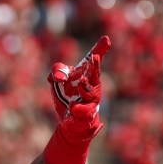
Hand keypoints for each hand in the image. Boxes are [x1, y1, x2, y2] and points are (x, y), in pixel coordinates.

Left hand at [43, 36, 110, 163]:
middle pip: (95, 77)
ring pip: (91, 96)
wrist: (68, 124)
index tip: (106, 39)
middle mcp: (92, 90)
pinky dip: (78, 111)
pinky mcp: (84, 118)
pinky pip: (83, 114)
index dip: (100, 51)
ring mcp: (90, 104)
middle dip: (95, 68)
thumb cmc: (66, 98)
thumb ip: (56, 71)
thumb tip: (59, 74)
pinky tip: (73, 108)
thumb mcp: (56, 81)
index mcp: (86, 78)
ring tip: (81, 81)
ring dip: (86, 88)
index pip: (93, 64)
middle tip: (94, 58)